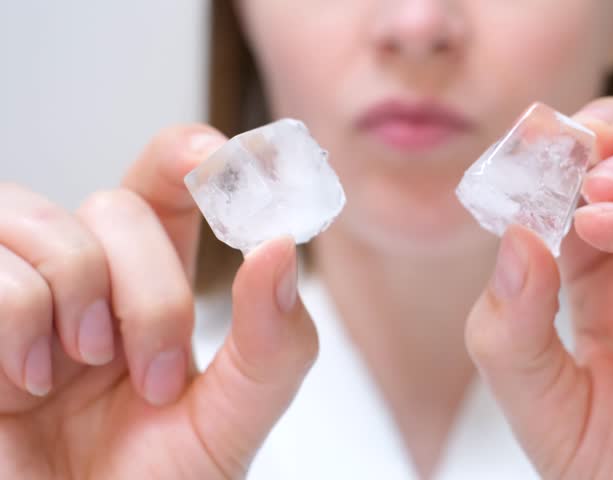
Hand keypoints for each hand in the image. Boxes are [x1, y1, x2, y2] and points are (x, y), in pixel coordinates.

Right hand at [0, 126, 317, 478]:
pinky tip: (23, 386)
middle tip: (156, 376)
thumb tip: (283, 248)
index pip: (167, 187)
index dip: (192, 156)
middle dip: (151, 291)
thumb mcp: (230, 421)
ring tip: (76, 375)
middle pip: (116, 206)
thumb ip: (273, 344)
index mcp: (151, 289)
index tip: (224, 157)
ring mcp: (18, 296)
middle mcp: (84, 280)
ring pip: (40, 217)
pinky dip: (17, 326)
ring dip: (78, 298)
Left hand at [465, 97, 612, 478]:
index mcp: (608, 294)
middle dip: (609, 137)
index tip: (517, 149)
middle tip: (564, 134)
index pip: (581, 203)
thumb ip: (511, 334)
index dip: (552, 170)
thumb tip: (512, 241)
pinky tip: (608, 221)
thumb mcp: (544, 410)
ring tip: (594, 176)